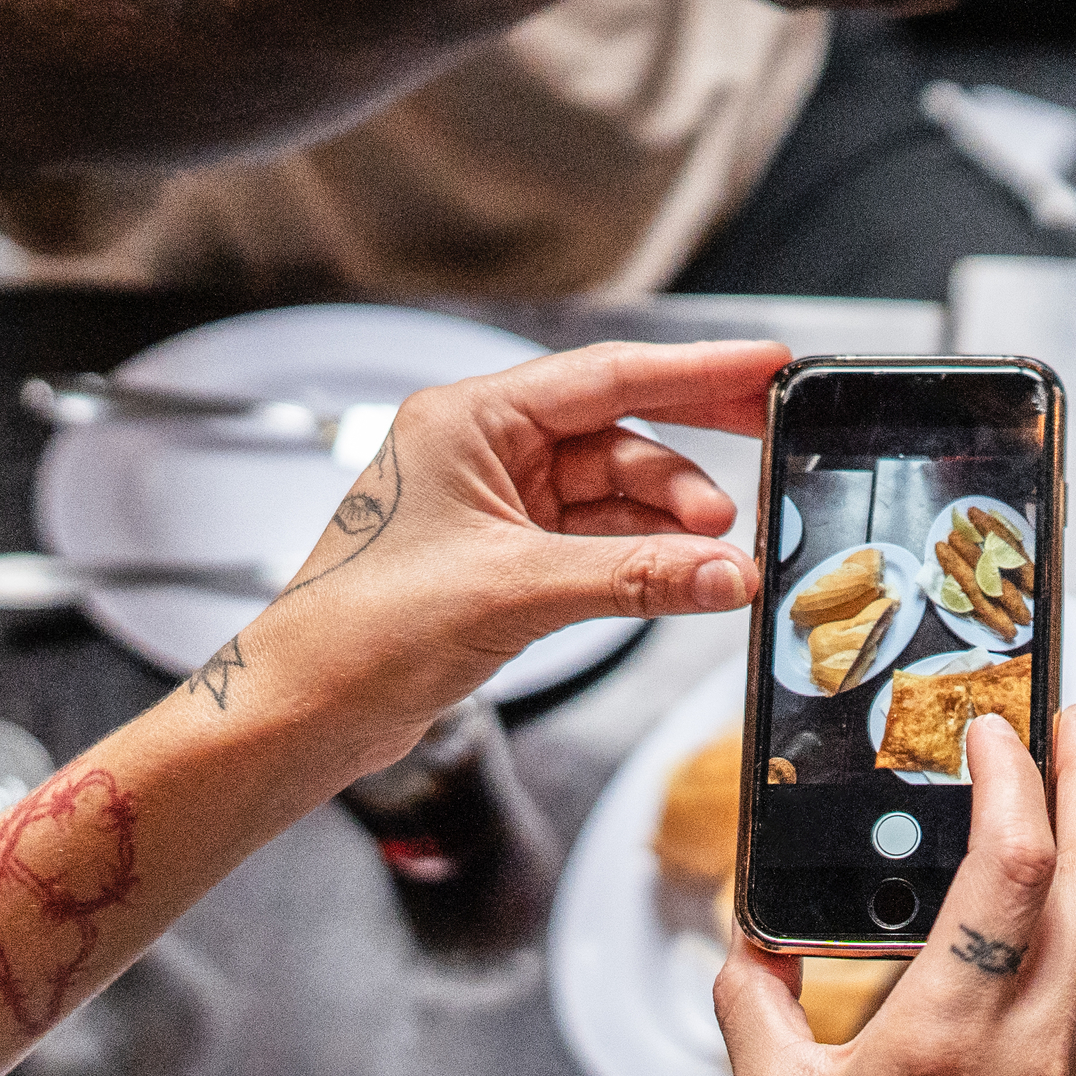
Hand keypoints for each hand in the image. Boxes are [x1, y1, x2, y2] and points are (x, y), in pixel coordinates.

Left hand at [235, 338, 783, 765]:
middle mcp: (484, 450)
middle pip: (619, 432)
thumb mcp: (513, 590)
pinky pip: (599, 541)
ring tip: (720, 556)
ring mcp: (498, 505)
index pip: (607, 376)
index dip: (696, 371)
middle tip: (771, 448)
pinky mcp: (507, 558)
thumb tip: (726, 572)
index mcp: (469, 420)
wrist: (304, 710)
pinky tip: (684, 574)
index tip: (766, 366)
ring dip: (670, 523)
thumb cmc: (360, 630)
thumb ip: (633, 577)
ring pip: (616, 495)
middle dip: (693, 458)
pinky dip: (644, 558)